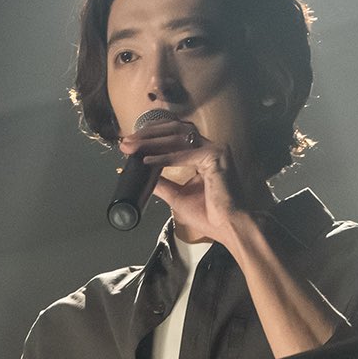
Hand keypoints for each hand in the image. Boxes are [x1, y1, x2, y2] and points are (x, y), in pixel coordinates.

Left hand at [118, 120, 257, 243]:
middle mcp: (210, 147)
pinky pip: (185, 155)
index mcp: (204, 153)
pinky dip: (164, 158)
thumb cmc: (211, 215)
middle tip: (126, 143)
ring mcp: (215, 149)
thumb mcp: (178, 197)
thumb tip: (144, 177)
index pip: (174, 136)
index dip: (151, 136)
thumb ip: (163, 184)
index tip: (130, 144)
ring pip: (178, 138)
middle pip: (174, 131)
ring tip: (132, 149)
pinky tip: (148, 161)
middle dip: (147, 136)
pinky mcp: (216, 157)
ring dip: (152, 142)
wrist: (231, 227)